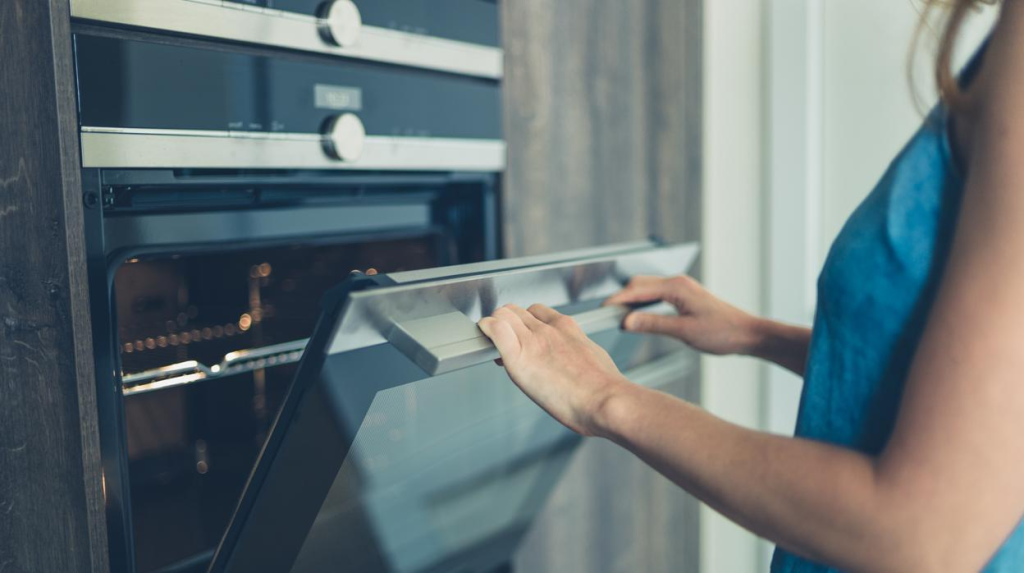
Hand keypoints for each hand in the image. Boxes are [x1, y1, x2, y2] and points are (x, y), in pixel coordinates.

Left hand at [478, 304, 629, 436]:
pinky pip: (495, 329)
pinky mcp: (519, 357)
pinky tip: (484, 336)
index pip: (536, 311)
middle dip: (507, 323)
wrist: (604, 400)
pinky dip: (486, 328)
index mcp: (567, 328)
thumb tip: (573, 361)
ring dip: (495, 326)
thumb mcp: (594, 357)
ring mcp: (533, 341)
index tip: (522, 335)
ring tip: (494, 344)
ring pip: (503, 316)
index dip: (525, 322)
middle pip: (516, 312)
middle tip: (505, 342)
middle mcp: (548, 330)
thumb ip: (577, 352)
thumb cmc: (603, 388)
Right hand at [605, 275, 760, 355]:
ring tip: (618, 314)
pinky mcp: (684, 296)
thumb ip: (653, 324)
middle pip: (639, 284)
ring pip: (647, 288)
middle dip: (620, 297)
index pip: (637, 289)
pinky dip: (643, 302)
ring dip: (632, 299)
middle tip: (605, 313)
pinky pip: (656, 294)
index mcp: (677, 287)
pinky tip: (639, 314)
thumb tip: (627, 321)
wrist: (747, 334)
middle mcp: (678, 283)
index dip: (617, 299)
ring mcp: (681, 288)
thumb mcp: (684, 331)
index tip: (602, 309)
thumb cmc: (723, 332)